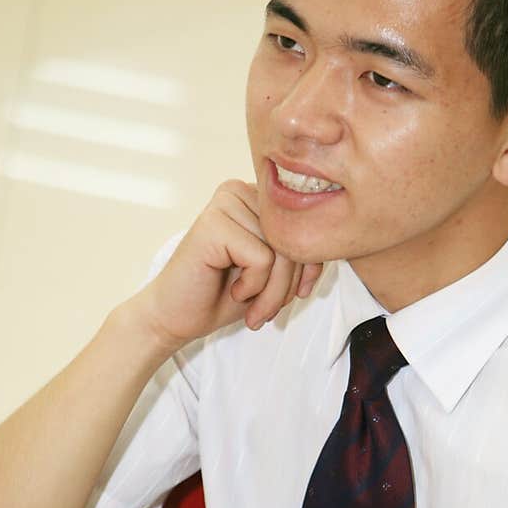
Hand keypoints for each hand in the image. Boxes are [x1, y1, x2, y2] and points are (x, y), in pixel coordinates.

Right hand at [137, 179, 321, 350]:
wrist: (177, 316)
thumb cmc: (223, 294)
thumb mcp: (274, 273)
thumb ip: (299, 253)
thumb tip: (329, 246)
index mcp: (256, 198)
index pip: (306, 227)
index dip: (308, 268)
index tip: (296, 294)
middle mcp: (241, 191)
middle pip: (295, 239)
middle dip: (288, 286)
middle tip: (265, 311)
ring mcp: (225, 202)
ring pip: (282, 251)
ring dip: (272, 292)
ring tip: (250, 305)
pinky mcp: (214, 223)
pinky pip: (262, 259)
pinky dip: (253, 285)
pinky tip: (232, 289)